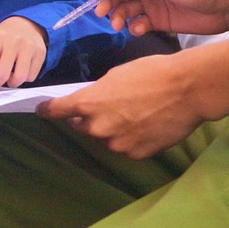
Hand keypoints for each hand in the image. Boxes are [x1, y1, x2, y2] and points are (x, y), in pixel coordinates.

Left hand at [0, 16, 46, 91]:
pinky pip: (32, 76)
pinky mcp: (41, 53)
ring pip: (20, 77)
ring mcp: (29, 47)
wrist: (27, 23)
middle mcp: (14, 41)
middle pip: (4, 72)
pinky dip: (24, 79)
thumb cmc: (5, 36)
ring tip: (9, 77)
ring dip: (12, 83)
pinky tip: (20, 71)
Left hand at [37, 51, 204, 158]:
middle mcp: (98, 128)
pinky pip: (126, 147)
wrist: (187, 90)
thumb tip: (93, 102)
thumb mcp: (116, 76)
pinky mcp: (136, 154)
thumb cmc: (151, 73)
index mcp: (89, 103)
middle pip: (83, 126)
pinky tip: (147, 124)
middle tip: (110, 105)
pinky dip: (131, 139)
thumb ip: (98, 93)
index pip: (57, 111)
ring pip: (106, 138)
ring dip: (112, 129)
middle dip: (90, 118)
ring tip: (135, 113)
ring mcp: (117, 144)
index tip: (41, 110)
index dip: (47, 110)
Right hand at [93, 0, 228, 36]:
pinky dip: (134, 26)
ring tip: (118, 25)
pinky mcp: (158, 20)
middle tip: (102, 14)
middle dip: (109, 2)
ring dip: (119, 16)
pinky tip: (138, 29)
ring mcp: (152, 3)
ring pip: (127, 9)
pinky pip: (139, 22)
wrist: (225, 10)